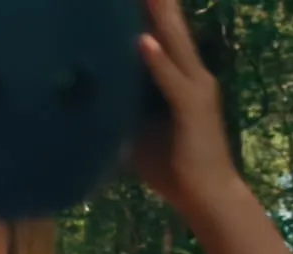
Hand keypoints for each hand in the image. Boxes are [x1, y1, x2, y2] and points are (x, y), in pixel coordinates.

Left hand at [129, 0, 242, 215]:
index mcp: (180, 81)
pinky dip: (158, 61)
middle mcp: (192, 77)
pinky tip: (143, 43)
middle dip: (156, 6)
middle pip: (171, 33)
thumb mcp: (137, 137)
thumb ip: (120, 117)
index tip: (130, 1)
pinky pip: (172, 80)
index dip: (148, 17)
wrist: (205, 195)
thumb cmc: (171, 167)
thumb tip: (87, 111)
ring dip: (160, 19)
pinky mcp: (193, 107)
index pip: (162, 41)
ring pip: (175, 45)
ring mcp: (196, 89)